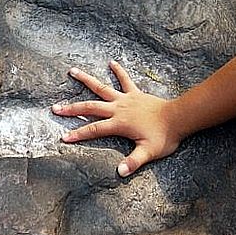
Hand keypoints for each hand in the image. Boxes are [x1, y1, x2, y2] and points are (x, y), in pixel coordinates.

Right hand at [52, 61, 182, 176]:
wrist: (179, 118)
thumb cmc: (164, 136)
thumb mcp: (149, 152)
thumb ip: (134, 162)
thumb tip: (120, 172)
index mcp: (118, 124)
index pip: (94, 129)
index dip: (78, 134)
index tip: (64, 137)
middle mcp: (118, 109)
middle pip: (90, 107)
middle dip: (72, 109)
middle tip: (56, 108)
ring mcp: (125, 99)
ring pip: (101, 88)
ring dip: (86, 80)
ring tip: (72, 71)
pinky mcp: (135, 94)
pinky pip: (125, 80)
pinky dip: (118, 71)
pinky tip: (111, 62)